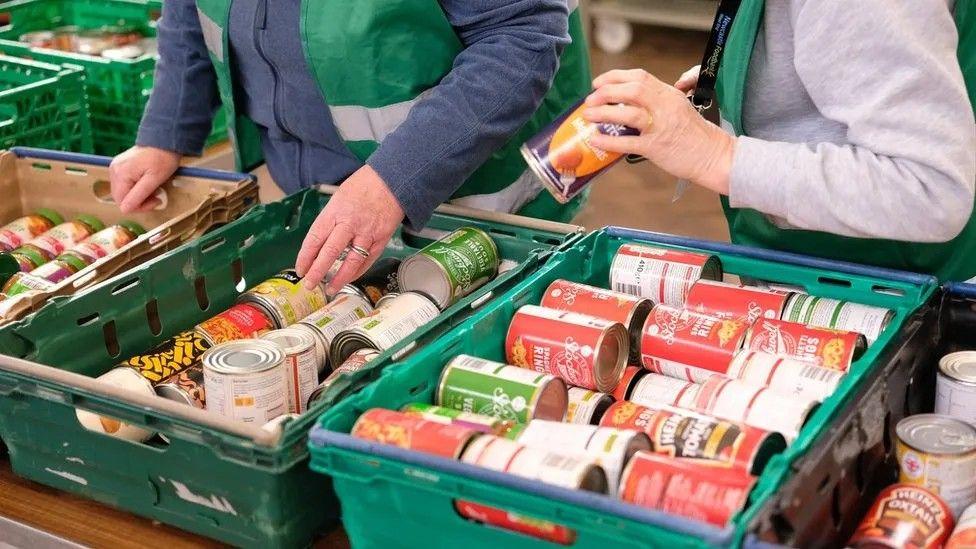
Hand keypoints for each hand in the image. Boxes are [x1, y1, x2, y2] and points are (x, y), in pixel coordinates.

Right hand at [109, 146, 181, 212]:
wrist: (164, 140)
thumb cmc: (162, 158)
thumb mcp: (154, 180)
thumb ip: (138, 195)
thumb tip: (124, 209)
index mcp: (120, 174)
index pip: (122, 202)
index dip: (139, 207)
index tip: (156, 201)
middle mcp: (114, 170)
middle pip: (121, 198)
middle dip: (139, 202)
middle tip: (156, 196)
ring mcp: (116, 167)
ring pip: (123, 192)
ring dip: (138, 195)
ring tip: (153, 188)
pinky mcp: (120, 166)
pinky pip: (125, 184)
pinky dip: (136, 187)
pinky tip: (146, 183)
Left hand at [295, 165, 404, 293]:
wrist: (392, 180)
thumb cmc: (364, 186)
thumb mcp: (339, 198)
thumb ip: (330, 219)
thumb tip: (320, 241)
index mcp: (334, 212)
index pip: (314, 239)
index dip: (305, 257)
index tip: (301, 269)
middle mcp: (349, 224)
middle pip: (330, 253)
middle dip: (318, 272)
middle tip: (310, 284)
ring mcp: (366, 233)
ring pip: (351, 261)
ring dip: (340, 278)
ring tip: (331, 288)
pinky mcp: (381, 238)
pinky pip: (368, 260)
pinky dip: (358, 271)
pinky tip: (350, 278)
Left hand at [582, 69, 735, 194]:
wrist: (713, 155)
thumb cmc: (694, 134)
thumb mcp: (678, 107)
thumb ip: (657, 101)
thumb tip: (627, 103)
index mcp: (668, 94)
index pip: (639, 76)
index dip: (614, 77)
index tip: (598, 83)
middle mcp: (664, 106)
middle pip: (632, 89)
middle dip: (605, 92)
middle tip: (590, 100)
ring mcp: (660, 126)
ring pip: (628, 113)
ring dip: (603, 112)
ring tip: (589, 116)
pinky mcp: (656, 147)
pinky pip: (627, 142)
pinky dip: (608, 140)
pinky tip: (596, 139)